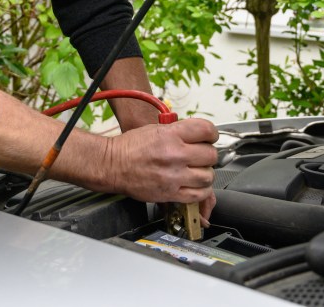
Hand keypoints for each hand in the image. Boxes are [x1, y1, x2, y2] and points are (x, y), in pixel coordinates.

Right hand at [103, 118, 218, 204]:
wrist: (112, 165)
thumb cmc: (130, 147)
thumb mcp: (155, 129)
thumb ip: (178, 132)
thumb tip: (198, 136)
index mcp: (171, 135)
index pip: (206, 130)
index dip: (211, 134)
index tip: (209, 138)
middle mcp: (175, 154)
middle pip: (210, 155)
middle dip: (208, 155)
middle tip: (201, 156)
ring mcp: (174, 175)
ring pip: (208, 176)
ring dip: (205, 174)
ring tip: (197, 171)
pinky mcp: (170, 193)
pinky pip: (198, 195)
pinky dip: (201, 191)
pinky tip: (195, 185)